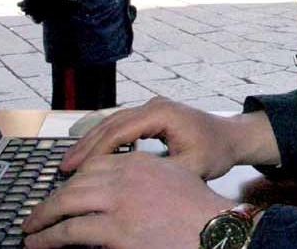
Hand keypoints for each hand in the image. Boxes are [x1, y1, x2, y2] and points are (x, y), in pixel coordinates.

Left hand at [22, 152, 233, 248]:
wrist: (218, 230)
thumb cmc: (201, 212)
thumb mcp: (173, 178)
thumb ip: (144, 177)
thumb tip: (118, 191)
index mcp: (138, 162)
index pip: (93, 165)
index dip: (72, 182)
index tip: (62, 193)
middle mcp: (125, 176)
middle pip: (74, 183)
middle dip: (50, 201)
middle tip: (36, 214)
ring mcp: (118, 202)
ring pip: (65, 205)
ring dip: (42, 219)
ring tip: (31, 231)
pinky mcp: (116, 229)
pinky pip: (70, 232)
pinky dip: (49, 238)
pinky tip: (41, 244)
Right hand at [60, 97, 279, 180]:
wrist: (232, 137)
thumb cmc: (216, 151)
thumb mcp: (191, 167)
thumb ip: (161, 174)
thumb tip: (131, 189)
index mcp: (163, 114)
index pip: (121, 131)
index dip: (97, 151)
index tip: (79, 169)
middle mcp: (154, 105)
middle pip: (111, 123)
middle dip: (86, 145)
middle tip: (64, 167)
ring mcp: (152, 107)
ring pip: (113, 122)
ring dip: (91, 142)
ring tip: (70, 163)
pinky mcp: (151, 114)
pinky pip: (121, 125)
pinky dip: (104, 139)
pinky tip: (90, 155)